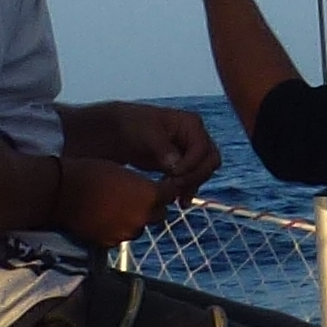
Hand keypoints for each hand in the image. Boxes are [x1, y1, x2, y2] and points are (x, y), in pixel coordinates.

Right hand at [53, 157, 171, 249]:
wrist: (62, 192)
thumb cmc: (91, 172)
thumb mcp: (122, 172)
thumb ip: (139, 186)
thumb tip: (146, 191)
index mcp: (149, 195)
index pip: (171, 195)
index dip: (165, 189)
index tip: (160, 185)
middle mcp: (143, 217)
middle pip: (159, 214)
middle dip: (152, 207)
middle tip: (137, 197)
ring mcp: (127, 232)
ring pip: (140, 227)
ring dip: (134, 219)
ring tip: (117, 208)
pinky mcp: (111, 243)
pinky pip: (121, 236)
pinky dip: (117, 229)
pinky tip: (104, 218)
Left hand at [107, 103, 221, 196]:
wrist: (117, 134)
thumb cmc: (131, 126)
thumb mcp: (146, 134)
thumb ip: (163, 150)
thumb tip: (177, 166)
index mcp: (190, 124)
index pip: (202, 148)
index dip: (191, 164)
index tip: (174, 174)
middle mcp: (195, 137)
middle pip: (210, 161)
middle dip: (195, 176)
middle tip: (176, 186)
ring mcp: (190, 152)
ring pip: (203, 173)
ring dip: (191, 185)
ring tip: (174, 196)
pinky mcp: (182, 166)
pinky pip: (193, 180)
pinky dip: (188, 190)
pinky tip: (179, 202)